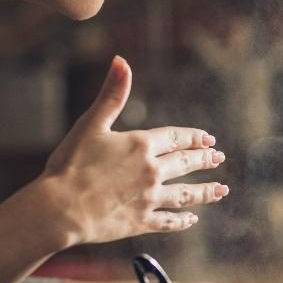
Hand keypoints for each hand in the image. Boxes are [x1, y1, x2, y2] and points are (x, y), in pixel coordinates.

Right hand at [41, 56, 228, 247]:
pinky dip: (182, 221)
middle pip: (185, 163)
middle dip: (204, 160)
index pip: (176, 137)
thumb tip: (121, 60)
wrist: (61, 208)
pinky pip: (169, 221)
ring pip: (185, 194)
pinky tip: (192, 219)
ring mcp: (149, 198)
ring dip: (205, 192)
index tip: (209, 139)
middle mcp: (151, 171)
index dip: (194, 137)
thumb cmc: (71, 164)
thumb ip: (112, 94)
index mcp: (141, 145)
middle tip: (219, 158)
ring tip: (221, 190)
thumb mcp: (91, 124)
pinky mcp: (141, 221)